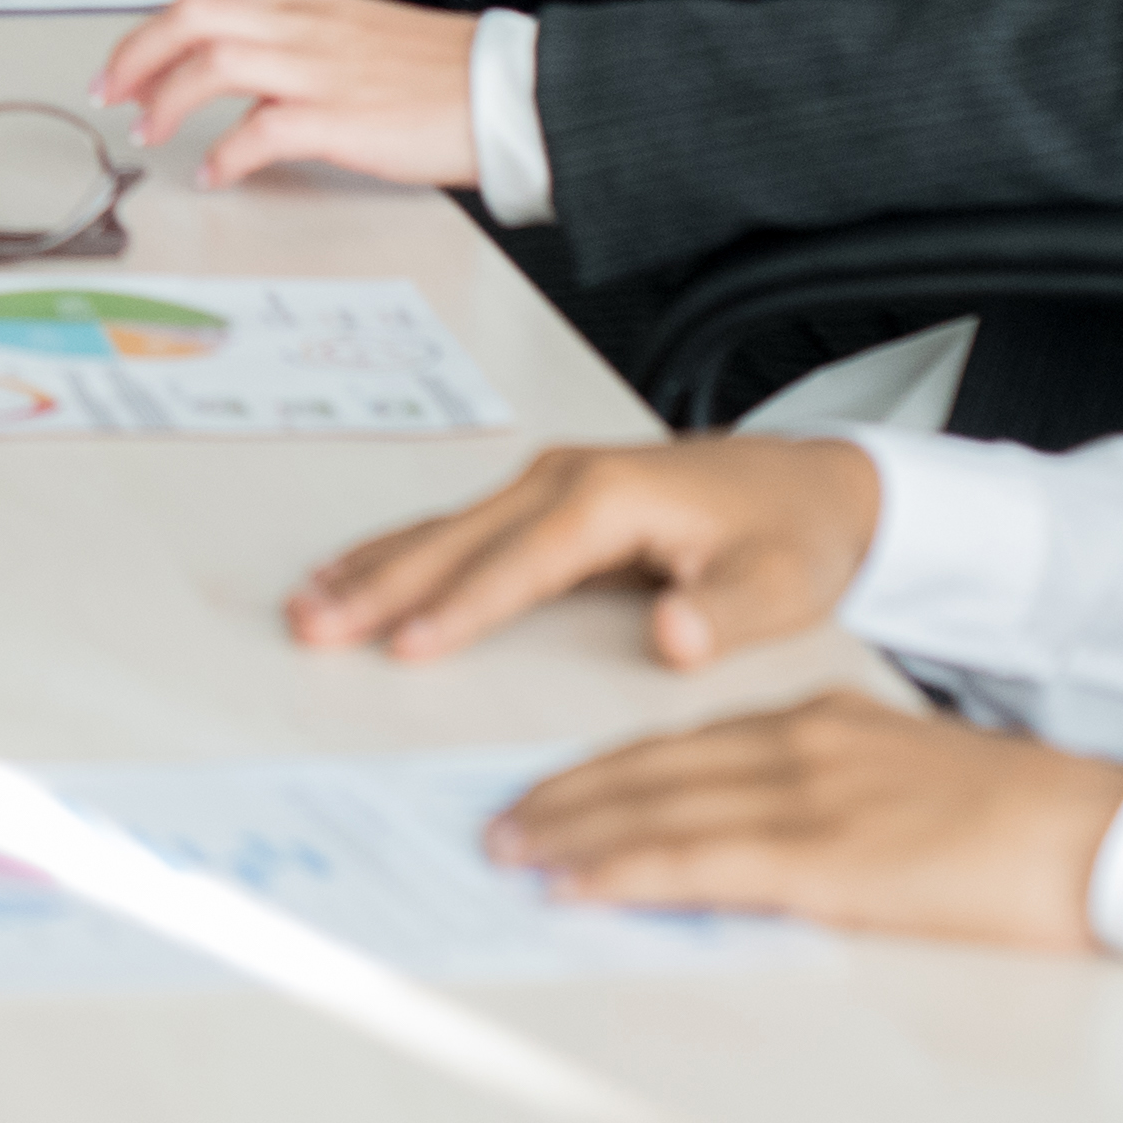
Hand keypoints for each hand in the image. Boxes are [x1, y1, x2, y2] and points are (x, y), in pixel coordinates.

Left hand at [94, 0, 483, 195]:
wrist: (508, 93)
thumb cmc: (444, 75)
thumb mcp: (360, 40)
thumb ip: (304, 48)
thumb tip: (252, 81)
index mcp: (311, 5)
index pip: (210, 2)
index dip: (155, 32)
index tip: (128, 64)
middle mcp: (307, 27)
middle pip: (194, 19)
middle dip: (138, 54)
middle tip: (111, 93)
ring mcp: (321, 70)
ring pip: (213, 64)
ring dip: (167, 100)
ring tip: (149, 132)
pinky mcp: (341, 118)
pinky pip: (258, 132)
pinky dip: (224, 153)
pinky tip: (214, 173)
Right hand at [287, 436, 882, 672]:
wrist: (814, 484)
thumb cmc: (793, 536)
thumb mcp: (782, 585)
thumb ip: (724, 613)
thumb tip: (673, 637)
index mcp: (612, 497)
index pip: (522, 561)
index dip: (463, 605)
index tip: (407, 645)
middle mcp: (565, 477)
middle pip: (457, 537)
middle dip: (382, 583)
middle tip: (314, 625)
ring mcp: (548, 480)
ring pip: (443, 528)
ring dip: (373, 567)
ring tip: (307, 604)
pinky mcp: (544, 496)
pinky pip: (458, 528)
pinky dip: (399, 553)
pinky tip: (354, 575)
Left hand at [487, 698, 1122, 956]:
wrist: (1103, 835)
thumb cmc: (1022, 827)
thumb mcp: (909, 787)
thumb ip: (832, 798)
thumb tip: (768, 839)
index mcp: (821, 723)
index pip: (682, 742)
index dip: (603, 769)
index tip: (546, 792)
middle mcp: (799, 746)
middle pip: (648, 766)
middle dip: (562, 796)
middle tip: (494, 822)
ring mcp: (808, 799)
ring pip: (655, 807)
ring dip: (569, 831)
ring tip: (508, 852)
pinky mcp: (826, 859)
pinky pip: (698, 860)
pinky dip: (624, 870)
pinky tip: (575, 884)